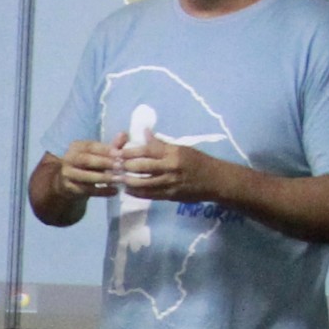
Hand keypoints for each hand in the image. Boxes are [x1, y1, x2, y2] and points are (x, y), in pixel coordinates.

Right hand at [46, 140, 123, 195]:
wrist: (68, 182)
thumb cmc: (88, 165)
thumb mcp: (98, 154)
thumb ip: (112, 146)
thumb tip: (124, 134)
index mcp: (77, 147)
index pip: (91, 146)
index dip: (105, 150)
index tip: (120, 154)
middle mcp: (69, 158)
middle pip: (86, 160)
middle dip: (104, 163)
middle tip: (120, 166)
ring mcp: (67, 174)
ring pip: (86, 177)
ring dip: (104, 178)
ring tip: (119, 180)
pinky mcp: (69, 188)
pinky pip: (87, 190)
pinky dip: (102, 191)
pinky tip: (114, 191)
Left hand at [112, 134, 237, 203]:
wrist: (215, 180)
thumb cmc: (198, 161)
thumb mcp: (182, 148)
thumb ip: (161, 144)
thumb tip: (144, 132)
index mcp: (173, 153)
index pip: (148, 150)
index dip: (131, 151)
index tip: (118, 151)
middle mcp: (171, 168)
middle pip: (143, 167)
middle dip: (125, 166)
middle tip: (113, 165)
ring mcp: (170, 183)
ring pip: (144, 183)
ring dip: (128, 181)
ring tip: (117, 178)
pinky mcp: (170, 196)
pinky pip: (150, 195)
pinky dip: (137, 193)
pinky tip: (128, 190)